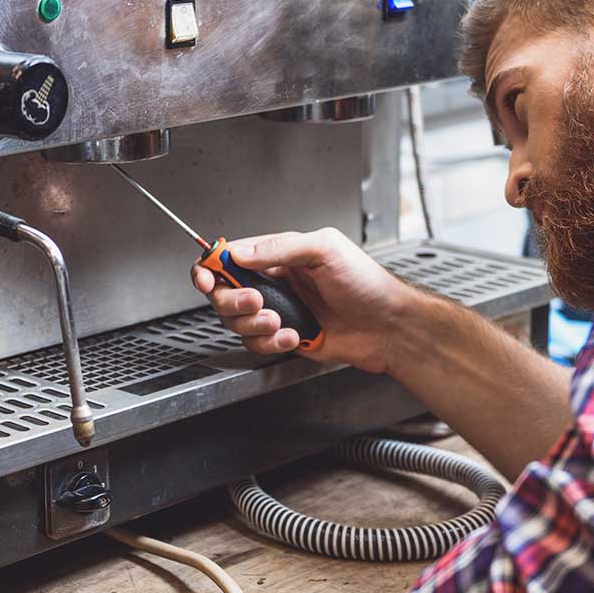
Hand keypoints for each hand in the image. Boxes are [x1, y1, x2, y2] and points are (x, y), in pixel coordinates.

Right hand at [191, 228, 414, 372]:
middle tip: (258, 303)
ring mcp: (278, 311)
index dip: (210, 267)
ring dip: (255, 325)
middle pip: (223, 294)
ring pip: (237, 323)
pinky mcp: (285, 337)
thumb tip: (240, 252)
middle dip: (233, 302)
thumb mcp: (324, 249)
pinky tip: (296, 335)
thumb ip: (279, 248)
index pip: (229, 257)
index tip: (206, 278)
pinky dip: (272, 343)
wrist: (387, 325)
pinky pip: (258, 345)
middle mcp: (274, 282)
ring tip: (282, 322)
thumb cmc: (366, 283)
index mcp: (278, 255)